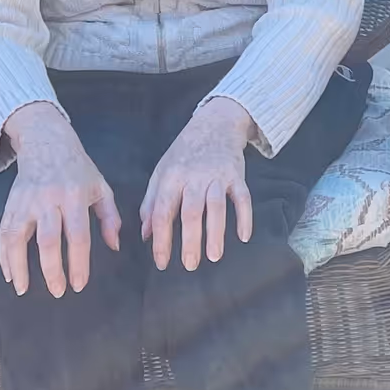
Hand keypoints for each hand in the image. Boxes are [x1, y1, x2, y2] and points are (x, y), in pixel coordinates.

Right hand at [0, 102, 120, 297]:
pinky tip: (9, 273)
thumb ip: (110, 217)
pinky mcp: (10, 203)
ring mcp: (26, 201)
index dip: (78, 262)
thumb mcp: (101, 187)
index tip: (79, 284)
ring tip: (23, 289)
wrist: (46, 141)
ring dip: (19, 265)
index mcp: (75, 195)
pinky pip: (4, 232)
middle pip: (48, 239)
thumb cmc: (78, 168)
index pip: (78, 234)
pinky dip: (4, 255)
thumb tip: (114, 246)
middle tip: (57, 291)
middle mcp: (49, 199)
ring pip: (18, 237)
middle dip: (52, 269)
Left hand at [142, 95, 255, 272]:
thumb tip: (145, 234)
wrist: (215, 124)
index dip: (161, 240)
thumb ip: (151, 203)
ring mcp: (217, 175)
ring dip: (216, 233)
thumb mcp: (161, 173)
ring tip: (214, 257)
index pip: (163, 213)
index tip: (162, 262)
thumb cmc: (184, 152)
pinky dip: (244, 217)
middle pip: (191, 213)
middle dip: (190, 241)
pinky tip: (243, 236)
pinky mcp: (237, 175)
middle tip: (190, 265)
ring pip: (216, 207)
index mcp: (171, 178)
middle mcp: (194, 177)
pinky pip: (243, 198)